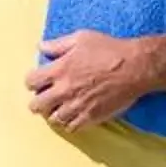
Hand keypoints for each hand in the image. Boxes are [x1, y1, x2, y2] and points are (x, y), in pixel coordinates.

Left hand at [28, 30, 150, 133]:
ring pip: (53, 119)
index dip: (32, 81)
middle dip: (38, 102)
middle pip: (36, 105)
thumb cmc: (109, 49)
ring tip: (61, 107)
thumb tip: (41, 47)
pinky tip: (74, 115)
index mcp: (59, 69)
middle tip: (46, 98)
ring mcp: (77, 106)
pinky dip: (70, 123)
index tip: (39, 81)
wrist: (135, 67)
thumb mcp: (81, 38)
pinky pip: (71, 128)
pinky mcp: (90, 117)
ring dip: (54, 113)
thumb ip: (58, 44)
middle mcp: (64, 90)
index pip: (30, 82)